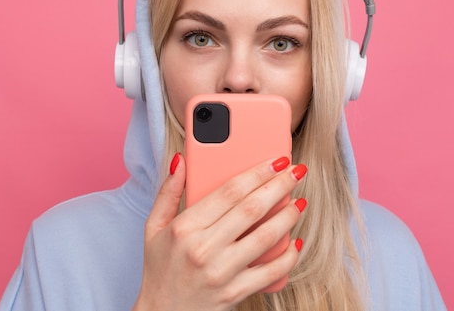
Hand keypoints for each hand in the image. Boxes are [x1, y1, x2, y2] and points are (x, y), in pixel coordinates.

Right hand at [132, 154, 306, 310]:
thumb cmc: (160, 269)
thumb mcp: (153, 228)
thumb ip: (168, 192)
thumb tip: (180, 160)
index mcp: (185, 228)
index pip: (229, 191)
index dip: (257, 172)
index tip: (276, 161)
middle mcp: (203, 248)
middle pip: (251, 208)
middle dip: (280, 186)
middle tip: (296, 171)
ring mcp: (221, 272)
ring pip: (265, 236)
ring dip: (288, 216)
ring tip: (300, 202)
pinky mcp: (235, 293)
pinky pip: (270, 272)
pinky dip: (288, 256)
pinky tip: (295, 242)